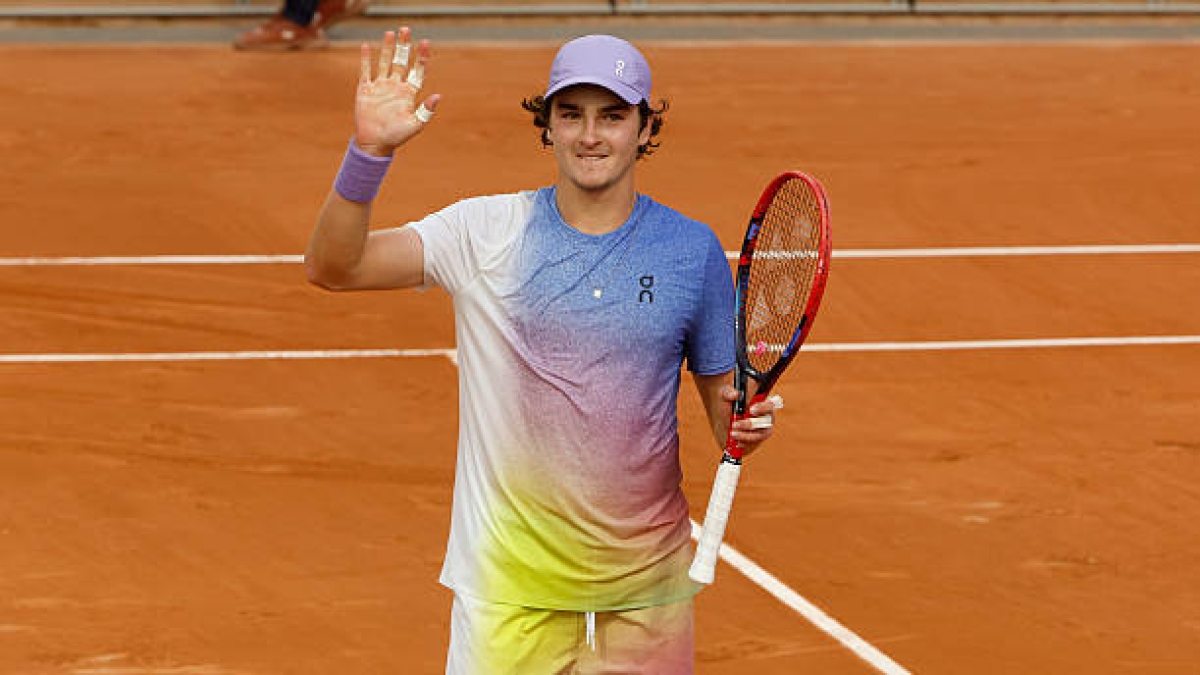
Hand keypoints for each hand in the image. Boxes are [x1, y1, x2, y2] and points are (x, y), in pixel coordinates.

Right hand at [354, 27, 440, 156]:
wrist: (375, 144)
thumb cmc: (397, 136)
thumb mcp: (415, 124)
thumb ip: (426, 111)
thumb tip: (439, 96)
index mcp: (408, 93)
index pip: (417, 70)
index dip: (421, 57)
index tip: (425, 43)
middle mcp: (395, 86)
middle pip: (400, 61)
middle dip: (404, 46)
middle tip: (406, 30)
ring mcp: (380, 86)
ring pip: (384, 62)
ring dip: (387, 48)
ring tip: (390, 33)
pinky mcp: (365, 90)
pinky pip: (366, 71)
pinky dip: (366, 59)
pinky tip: (366, 46)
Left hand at [724, 387, 782, 456]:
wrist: (727, 416)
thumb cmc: (731, 402)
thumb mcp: (726, 394)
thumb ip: (728, 393)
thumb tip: (734, 394)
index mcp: (764, 404)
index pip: (770, 405)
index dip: (762, 408)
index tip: (751, 410)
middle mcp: (766, 417)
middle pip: (765, 422)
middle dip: (750, 424)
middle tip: (735, 424)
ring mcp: (763, 429)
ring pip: (760, 435)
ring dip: (746, 435)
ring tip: (732, 434)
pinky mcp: (757, 438)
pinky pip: (753, 443)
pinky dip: (744, 443)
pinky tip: (735, 441)